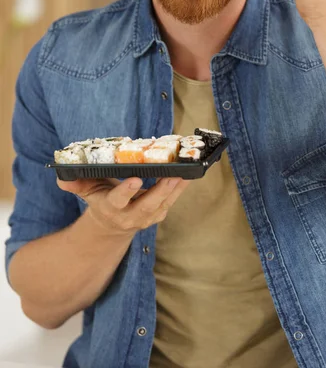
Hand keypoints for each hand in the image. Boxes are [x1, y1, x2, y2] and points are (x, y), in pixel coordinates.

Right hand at [57, 176, 190, 236]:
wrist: (111, 225)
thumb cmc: (100, 198)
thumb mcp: (86, 190)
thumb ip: (75, 183)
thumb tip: (64, 176)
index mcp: (110, 208)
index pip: (118, 200)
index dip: (126, 192)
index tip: (135, 179)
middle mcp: (129, 216)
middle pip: (146, 206)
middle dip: (159, 191)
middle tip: (171, 175)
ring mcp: (146, 218)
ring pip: (162, 205)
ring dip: (175, 190)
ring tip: (185, 173)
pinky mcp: (158, 215)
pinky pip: (171, 202)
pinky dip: (180, 190)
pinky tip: (188, 175)